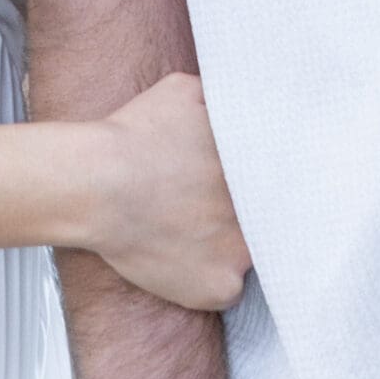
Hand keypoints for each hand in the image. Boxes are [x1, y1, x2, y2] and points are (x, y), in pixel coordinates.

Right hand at [83, 72, 249, 311]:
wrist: (98, 184)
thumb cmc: (134, 135)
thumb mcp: (185, 91)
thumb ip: (225, 99)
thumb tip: (245, 104)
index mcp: (259, 165)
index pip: (282, 179)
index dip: (259, 183)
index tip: (237, 183)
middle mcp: (261, 210)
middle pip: (267, 218)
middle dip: (247, 214)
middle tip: (209, 207)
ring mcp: (243, 253)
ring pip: (248, 254)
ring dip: (229, 245)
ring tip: (190, 231)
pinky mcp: (220, 287)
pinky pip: (226, 287)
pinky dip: (208, 277)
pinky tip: (182, 257)